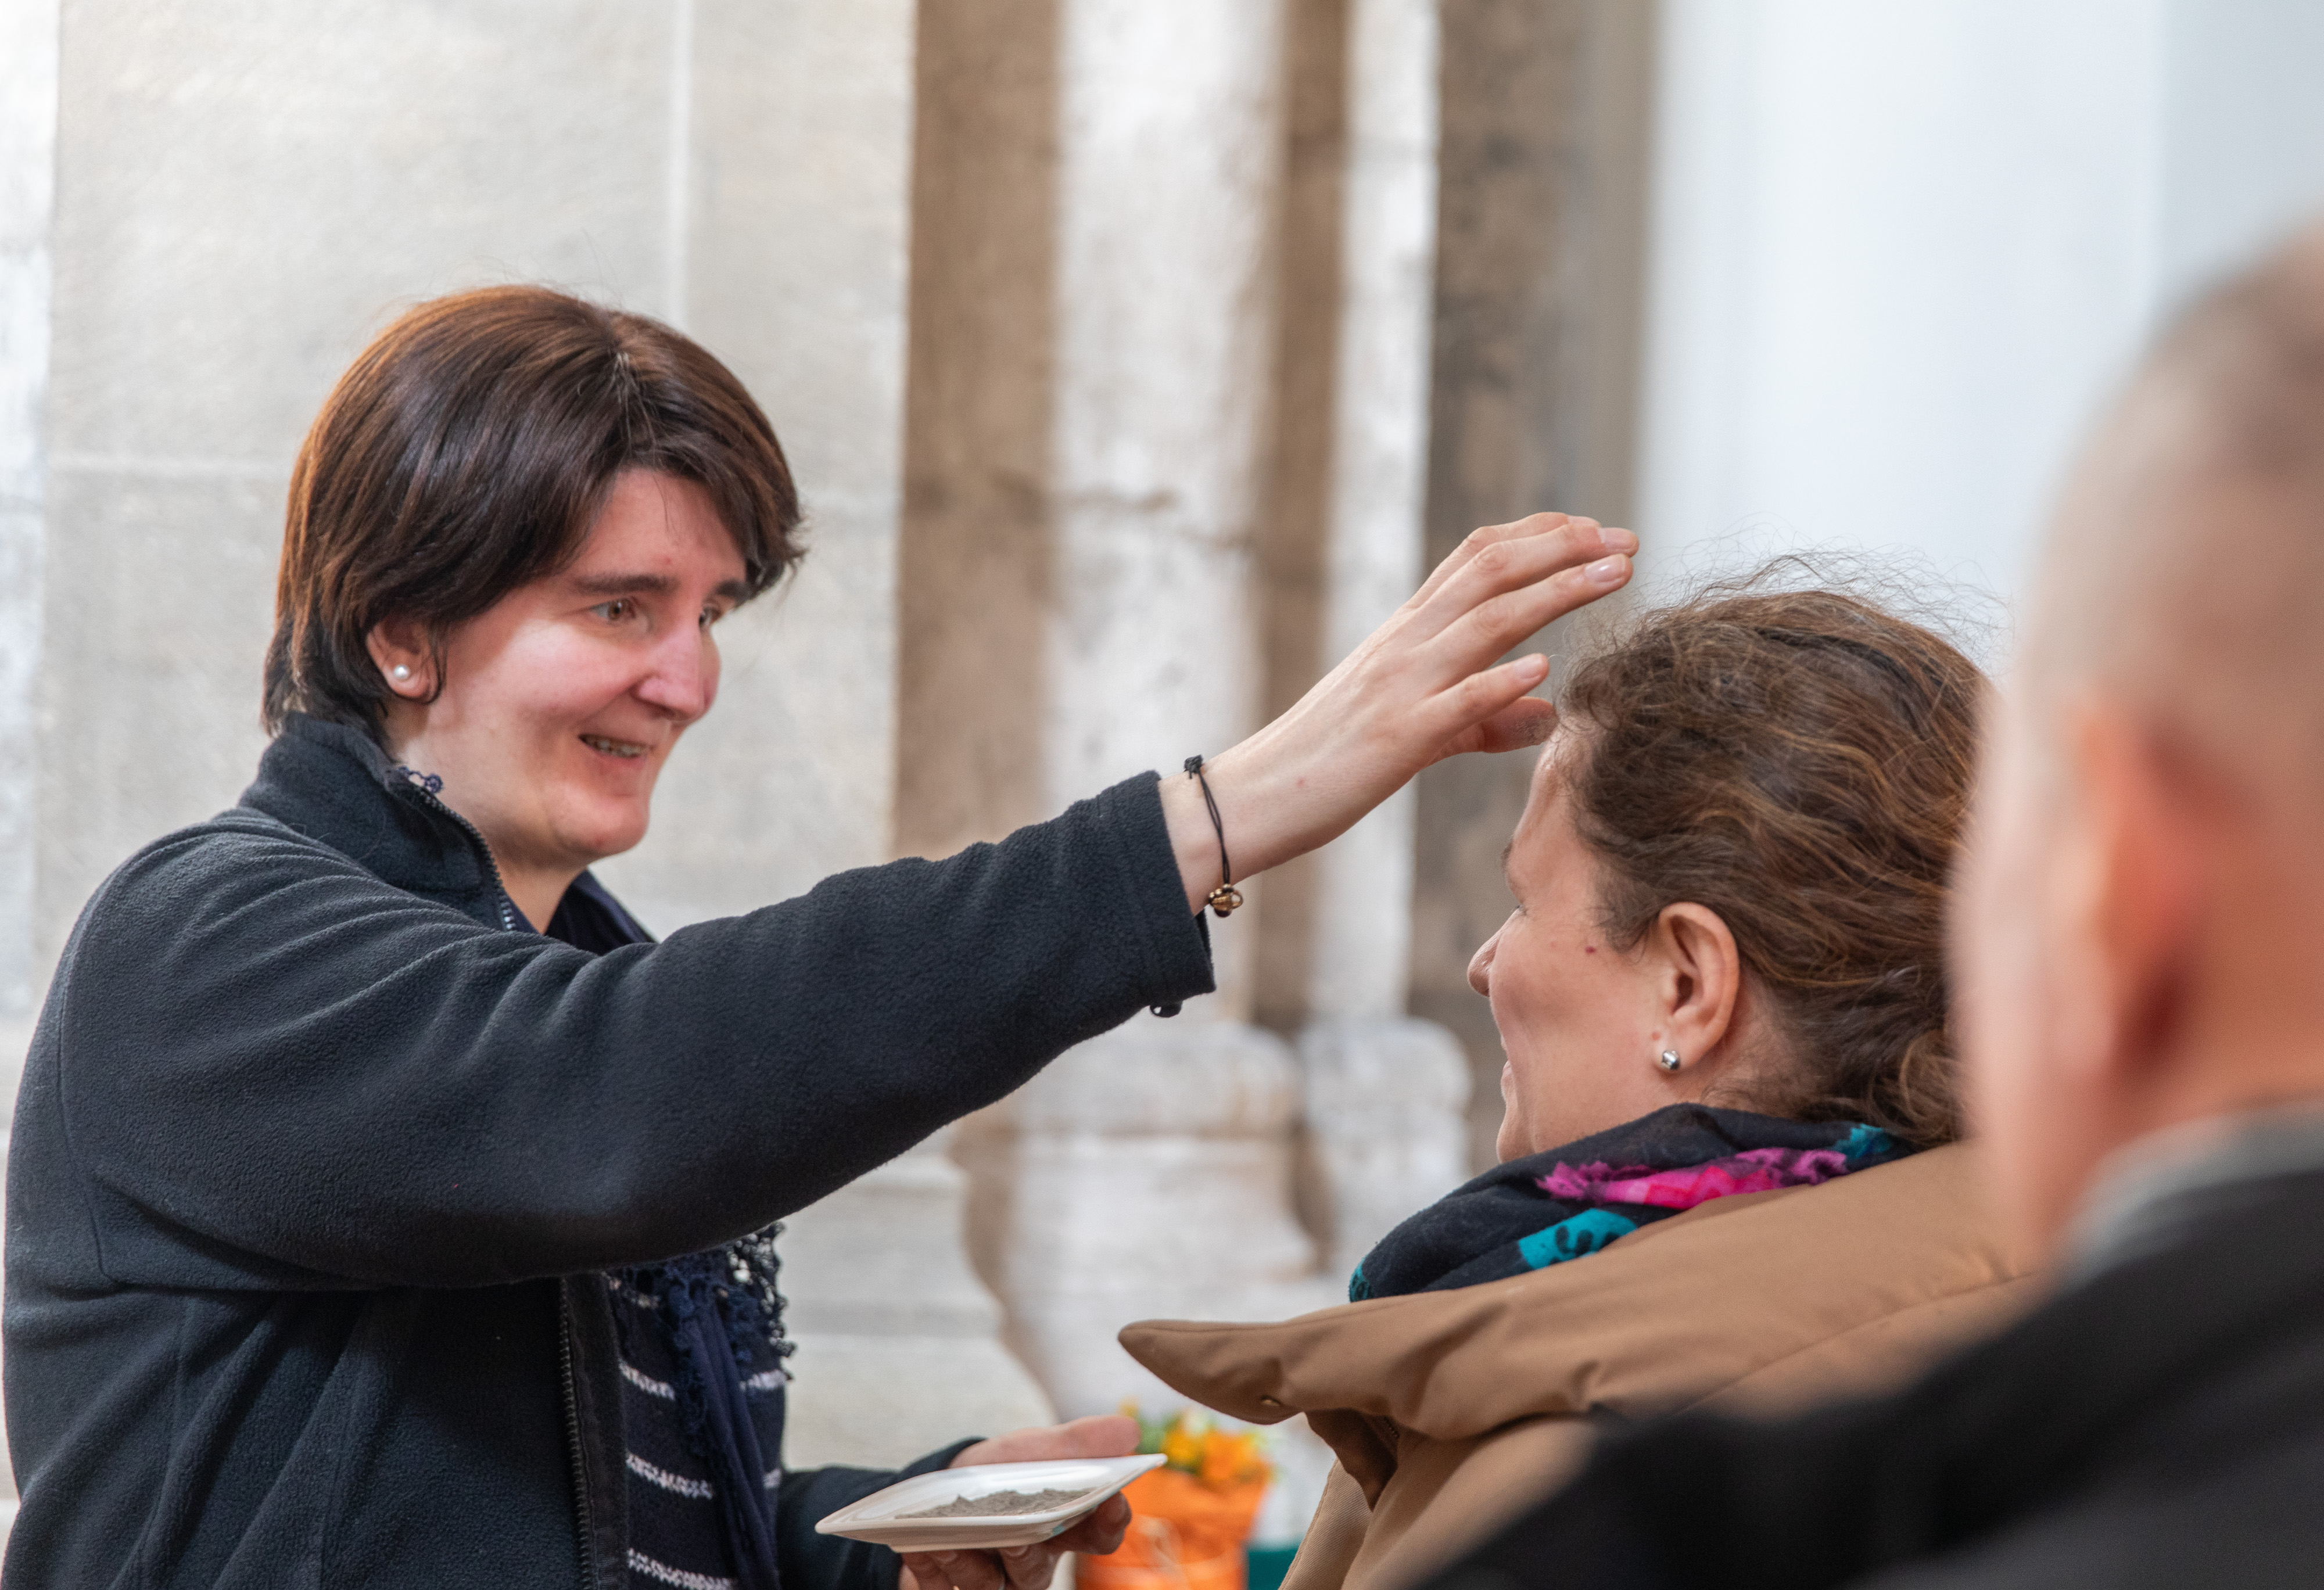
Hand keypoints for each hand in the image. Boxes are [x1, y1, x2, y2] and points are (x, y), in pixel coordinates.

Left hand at [896, 1415, 1139, 1589]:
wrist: (938, 1490)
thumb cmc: (998, 1472)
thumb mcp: (1032, 1449)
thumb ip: (1075, 1444)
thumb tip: (1129, 1430)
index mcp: (1062, 1527)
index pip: (1099, 1535)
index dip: (1109, 1522)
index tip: (1111, 1501)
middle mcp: (1031, 1561)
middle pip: (1037, 1570)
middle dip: (1026, 1553)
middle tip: (1015, 1537)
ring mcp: (991, 1579)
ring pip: (988, 1585)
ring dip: (968, 1560)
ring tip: (947, 1538)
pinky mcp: (949, 1586)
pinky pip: (942, 1586)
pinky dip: (930, 1565)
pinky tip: (918, 1545)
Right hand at [1162, 513, 1634, 910]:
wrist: (1255, 798)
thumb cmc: (1333, 763)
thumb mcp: (1418, 730)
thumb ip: (1484, 717)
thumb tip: (1548, 713)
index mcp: (1407, 633)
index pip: (1477, 557)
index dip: (1541, 534)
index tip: (1596, 529)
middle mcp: (1405, 644)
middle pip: (1491, 571)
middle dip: (1565, 548)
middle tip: (1626, 539)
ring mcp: (1399, 687)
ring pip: (1485, 622)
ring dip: (1556, 592)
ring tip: (1614, 574)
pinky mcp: (1395, 740)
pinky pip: (1454, 704)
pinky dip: (1499, 683)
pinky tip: (1542, 669)